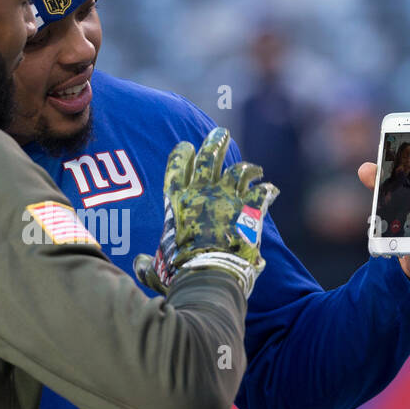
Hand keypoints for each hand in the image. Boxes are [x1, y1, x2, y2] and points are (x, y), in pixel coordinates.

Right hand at [135, 127, 278, 296]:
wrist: (211, 276)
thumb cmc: (181, 272)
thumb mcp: (158, 269)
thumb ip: (148, 265)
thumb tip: (139, 264)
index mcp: (177, 203)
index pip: (176, 168)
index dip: (181, 155)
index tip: (185, 146)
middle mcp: (201, 193)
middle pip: (209, 157)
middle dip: (215, 142)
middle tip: (220, 133)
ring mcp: (227, 198)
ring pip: (238, 170)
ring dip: (246, 167)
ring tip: (253, 167)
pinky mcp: (249, 209)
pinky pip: (261, 192)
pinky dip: (266, 190)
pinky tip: (270, 189)